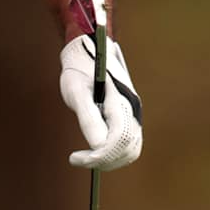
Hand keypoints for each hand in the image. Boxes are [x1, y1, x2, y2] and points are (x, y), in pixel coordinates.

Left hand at [59, 35, 142, 170]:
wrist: (91, 49)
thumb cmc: (81, 67)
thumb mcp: (77, 91)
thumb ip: (88, 117)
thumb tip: (96, 146)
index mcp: (121, 101)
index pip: (118, 140)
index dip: (98, 155)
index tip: (76, 158)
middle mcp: (133, 109)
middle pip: (127, 149)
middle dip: (103, 160)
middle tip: (78, 159)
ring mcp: (134, 113)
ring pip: (131, 149)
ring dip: (109, 160)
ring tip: (85, 157)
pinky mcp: (130, 117)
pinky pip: (129, 144)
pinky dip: (113, 153)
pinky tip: (95, 151)